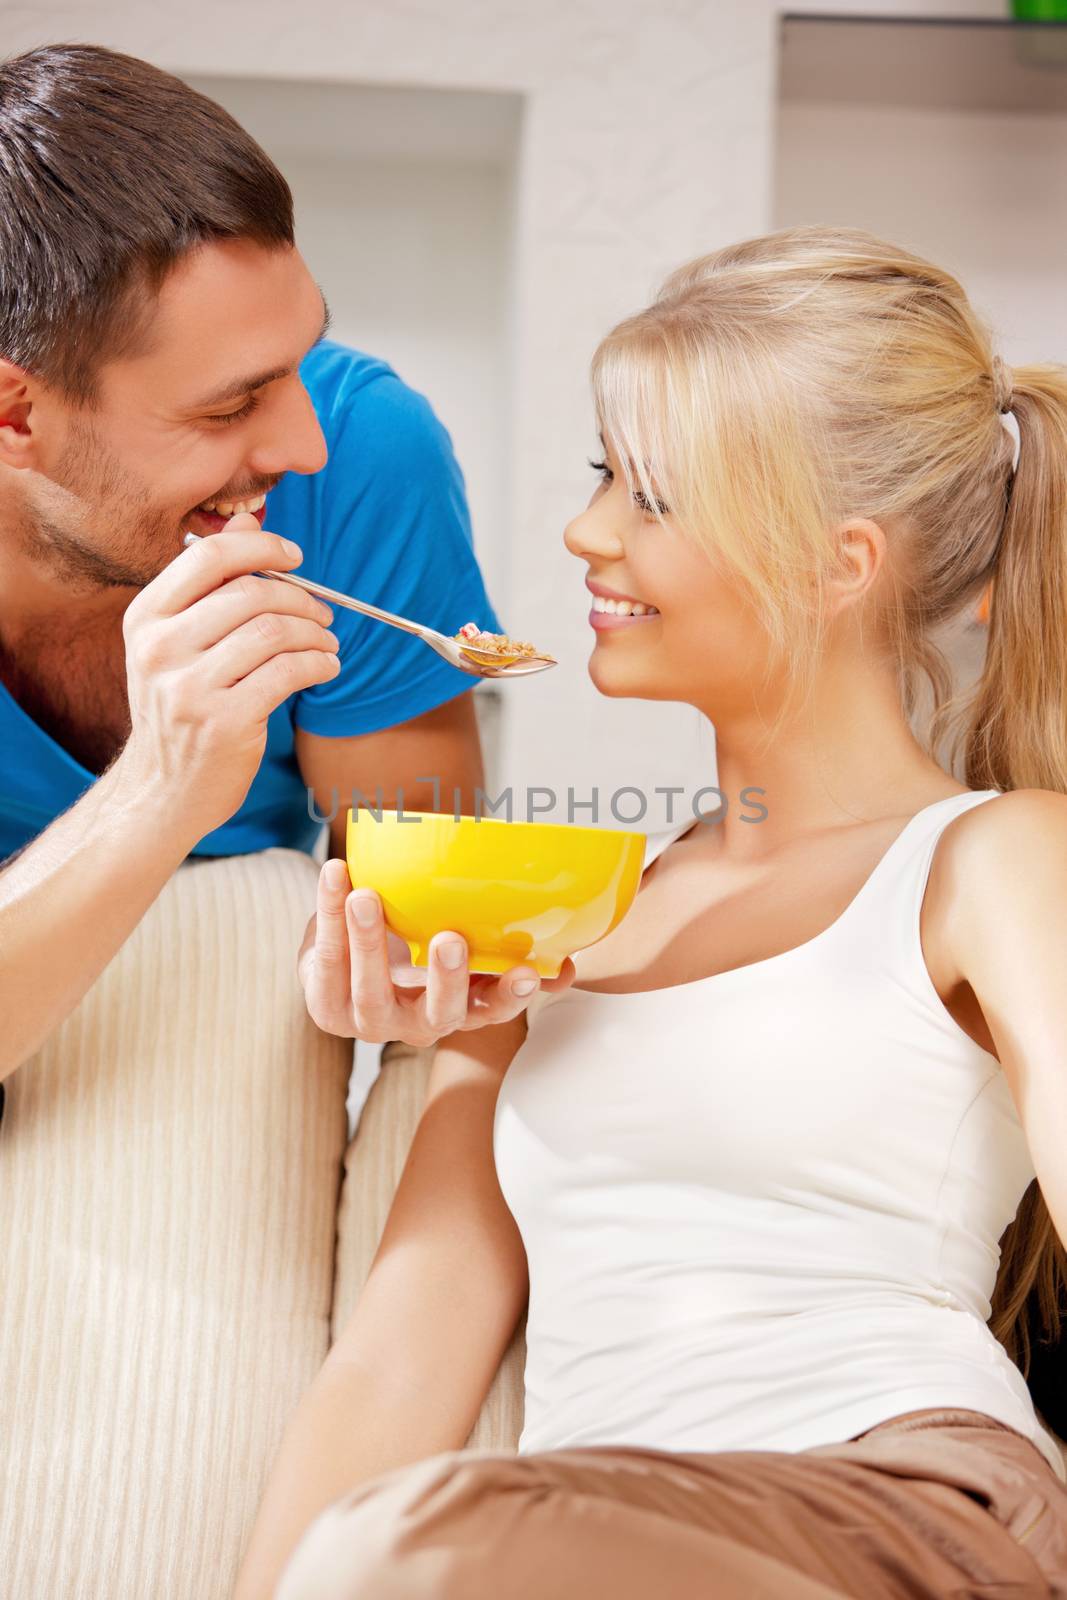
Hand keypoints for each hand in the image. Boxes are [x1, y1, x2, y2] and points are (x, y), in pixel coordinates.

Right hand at [117, 515, 340, 842]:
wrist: (164, 789)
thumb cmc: (180, 708)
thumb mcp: (177, 643)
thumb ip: (210, 584)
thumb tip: (248, 519)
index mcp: (145, 618)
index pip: (208, 557)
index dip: (261, 547)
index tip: (296, 557)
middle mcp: (160, 649)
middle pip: (250, 593)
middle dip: (300, 598)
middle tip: (323, 615)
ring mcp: (189, 687)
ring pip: (274, 632)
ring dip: (316, 634)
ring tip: (328, 645)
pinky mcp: (225, 721)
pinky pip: (289, 673)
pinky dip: (319, 664)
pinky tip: (326, 668)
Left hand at [298, 857, 576, 1044]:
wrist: (344, 963)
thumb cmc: (415, 948)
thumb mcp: (461, 952)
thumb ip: (504, 949)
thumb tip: (565, 958)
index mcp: (459, 1010)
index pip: (492, 1011)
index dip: (509, 996)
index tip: (525, 971)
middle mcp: (418, 1025)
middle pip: (437, 1013)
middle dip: (444, 979)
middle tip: (450, 938)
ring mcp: (370, 1021)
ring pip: (370, 989)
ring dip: (368, 940)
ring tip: (365, 896)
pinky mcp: (327, 1006)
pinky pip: (326, 959)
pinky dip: (329, 913)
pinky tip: (336, 876)